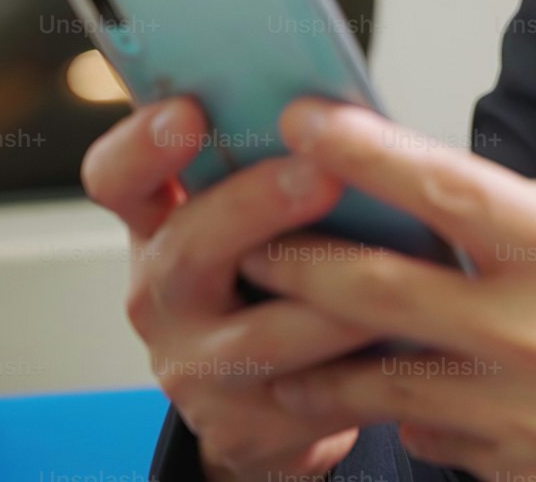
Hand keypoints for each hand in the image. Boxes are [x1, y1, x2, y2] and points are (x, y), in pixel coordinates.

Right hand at [81, 98, 382, 480]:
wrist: (270, 404)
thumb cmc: (276, 280)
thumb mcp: (256, 219)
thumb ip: (276, 164)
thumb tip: (344, 108)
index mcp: (160, 225)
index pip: (119, 179)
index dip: (143, 146)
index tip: (189, 111)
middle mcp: (163, 297)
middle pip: (188, 249)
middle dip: (257, 206)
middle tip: (323, 175)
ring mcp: (197, 369)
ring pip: (264, 335)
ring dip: (335, 299)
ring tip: (396, 269)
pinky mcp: (248, 427)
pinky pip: (315, 398)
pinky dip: (371, 367)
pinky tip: (416, 339)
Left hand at [243, 98, 535, 481]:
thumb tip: (467, 201)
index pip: (445, 187)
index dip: (363, 150)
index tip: (305, 120)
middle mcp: (534, 333)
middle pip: (375, 289)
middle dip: (295, 256)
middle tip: (249, 236)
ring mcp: (519, 413)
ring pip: (376, 377)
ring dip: (316, 347)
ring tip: (276, 323)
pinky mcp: (515, 469)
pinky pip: (426, 437)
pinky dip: (401, 409)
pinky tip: (391, 388)